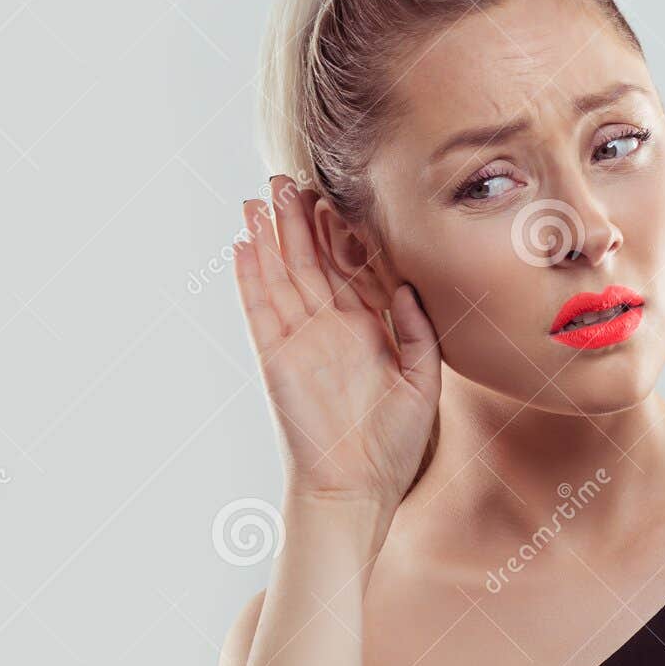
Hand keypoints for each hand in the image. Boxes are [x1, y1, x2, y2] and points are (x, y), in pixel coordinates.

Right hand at [234, 177, 441, 509]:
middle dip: (298, 220)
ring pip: (281, 275)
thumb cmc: (393, 445)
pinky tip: (242, 244)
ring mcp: (299, 340)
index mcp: (364, 331)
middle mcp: (328, 329)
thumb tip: (407, 284)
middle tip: (287, 178)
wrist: (358, 487)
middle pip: (309, 262)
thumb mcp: (422, 380)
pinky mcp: (276, 357)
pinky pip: (259, 309)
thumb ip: (415, 330)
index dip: (340, 233)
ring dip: (270, 236)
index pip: (349, 270)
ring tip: (260, 196)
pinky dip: (249, 277)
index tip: (336, 195)